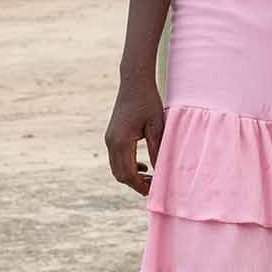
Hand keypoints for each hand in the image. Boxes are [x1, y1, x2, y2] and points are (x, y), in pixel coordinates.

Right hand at [105, 73, 163, 196]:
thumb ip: (157, 150)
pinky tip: (144, 165)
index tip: (156, 190)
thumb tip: (161, 172)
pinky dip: (128, 166)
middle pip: (120, 174)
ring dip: (132, 176)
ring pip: (117, 168)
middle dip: (136, 184)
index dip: (141, 185)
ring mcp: (109, 138)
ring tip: (151, 178)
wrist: (134, 82)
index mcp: (121, 142)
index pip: (128, 174)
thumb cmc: (148, 101)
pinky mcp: (112, 135)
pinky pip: (117, 158)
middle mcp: (111, 142)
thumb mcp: (156, 127)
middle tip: (155, 186)